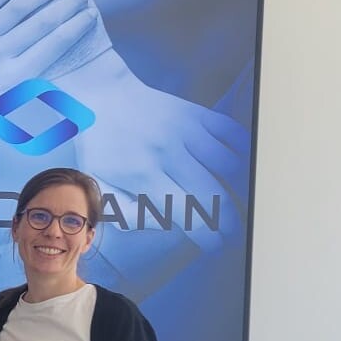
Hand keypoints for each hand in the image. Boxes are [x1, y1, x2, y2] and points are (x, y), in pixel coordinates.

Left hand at [63, 50, 251, 267]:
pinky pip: (230, 132)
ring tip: (236, 200)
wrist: (103, 95)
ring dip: (236, 186)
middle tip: (231, 232)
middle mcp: (169, 154)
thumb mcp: (99, 184)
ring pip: (227, 164)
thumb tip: (158, 224)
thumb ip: (126, 210)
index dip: (204, 233)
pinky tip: (238, 165)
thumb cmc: (100, 145)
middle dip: (227, 219)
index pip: (184, 212)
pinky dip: (240, 149)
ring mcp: (185, 131)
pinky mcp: (195, 114)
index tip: (214, 245)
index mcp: (144, 176)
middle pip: (211, 193)